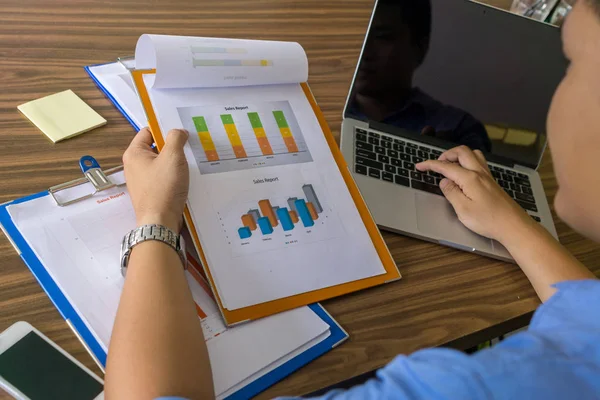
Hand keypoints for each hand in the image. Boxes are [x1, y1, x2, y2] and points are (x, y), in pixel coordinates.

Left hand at [123, 128, 188, 231]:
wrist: (160, 221)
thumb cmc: (164, 188)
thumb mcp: (173, 157)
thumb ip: (176, 138)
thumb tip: (178, 131)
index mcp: (134, 153)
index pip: (148, 131)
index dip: (164, 129)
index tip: (181, 133)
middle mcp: (134, 165)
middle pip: (155, 147)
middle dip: (172, 147)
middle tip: (187, 148)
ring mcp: (140, 180)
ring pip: (160, 163)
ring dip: (174, 163)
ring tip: (188, 164)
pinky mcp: (149, 191)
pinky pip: (161, 177)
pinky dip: (172, 175)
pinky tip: (184, 178)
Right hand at [416, 146, 531, 242]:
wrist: (513, 225)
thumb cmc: (488, 220)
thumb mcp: (463, 210)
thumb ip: (451, 193)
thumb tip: (444, 182)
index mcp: (470, 178)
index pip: (446, 167)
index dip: (430, 165)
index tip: (419, 166)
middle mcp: (479, 173)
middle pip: (462, 152)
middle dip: (446, 154)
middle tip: (436, 163)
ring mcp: (488, 176)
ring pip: (473, 154)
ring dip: (459, 155)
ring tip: (450, 165)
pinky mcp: (492, 182)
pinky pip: (479, 162)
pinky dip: (468, 161)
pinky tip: (465, 173)